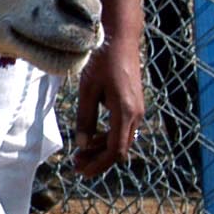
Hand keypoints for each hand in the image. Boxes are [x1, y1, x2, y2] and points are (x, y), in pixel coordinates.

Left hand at [71, 0, 143, 176]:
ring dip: (101, 150)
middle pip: (119, 149)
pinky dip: (107, 137)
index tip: (81, 171)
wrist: (121, 41)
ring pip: (121, 140)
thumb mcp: (88, 91)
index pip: (115, 150)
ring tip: (79, 155)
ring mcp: (137, 110)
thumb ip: (86, 118)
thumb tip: (82, 145)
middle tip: (76, 166)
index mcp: (125, 113)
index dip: (98, 164)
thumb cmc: (103, 63)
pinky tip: (90, 139)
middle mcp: (135, 115)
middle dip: (98, 160)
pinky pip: (122, 129)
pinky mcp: (133, 105)